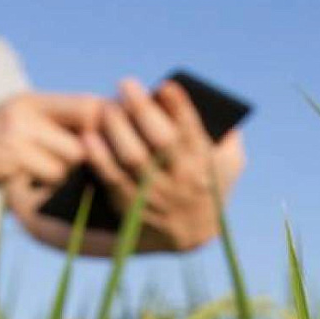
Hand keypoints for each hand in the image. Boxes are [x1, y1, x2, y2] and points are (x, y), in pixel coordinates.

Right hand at [0, 93, 101, 192]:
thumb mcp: (21, 126)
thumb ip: (56, 126)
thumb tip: (108, 132)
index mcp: (32, 100)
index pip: (88, 104)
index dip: (109, 124)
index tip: (116, 145)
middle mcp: (26, 109)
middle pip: (87, 134)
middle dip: (88, 155)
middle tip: (76, 166)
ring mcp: (18, 130)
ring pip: (73, 157)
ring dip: (65, 173)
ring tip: (39, 174)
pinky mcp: (12, 156)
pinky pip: (54, 175)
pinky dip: (47, 185)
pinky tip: (26, 182)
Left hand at [83, 78, 245, 251]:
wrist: (192, 234)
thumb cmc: (208, 183)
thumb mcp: (230, 162)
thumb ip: (227, 134)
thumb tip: (212, 101)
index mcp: (205, 162)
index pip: (193, 131)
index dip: (179, 107)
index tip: (165, 85)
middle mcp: (182, 179)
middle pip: (161, 141)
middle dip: (142, 109)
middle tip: (126, 84)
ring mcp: (156, 194)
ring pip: (133, 158)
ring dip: (117, 129)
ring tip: (106, 107)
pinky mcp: (132, 206)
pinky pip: (112, 179)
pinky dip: (99, 158)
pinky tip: (89, 137)